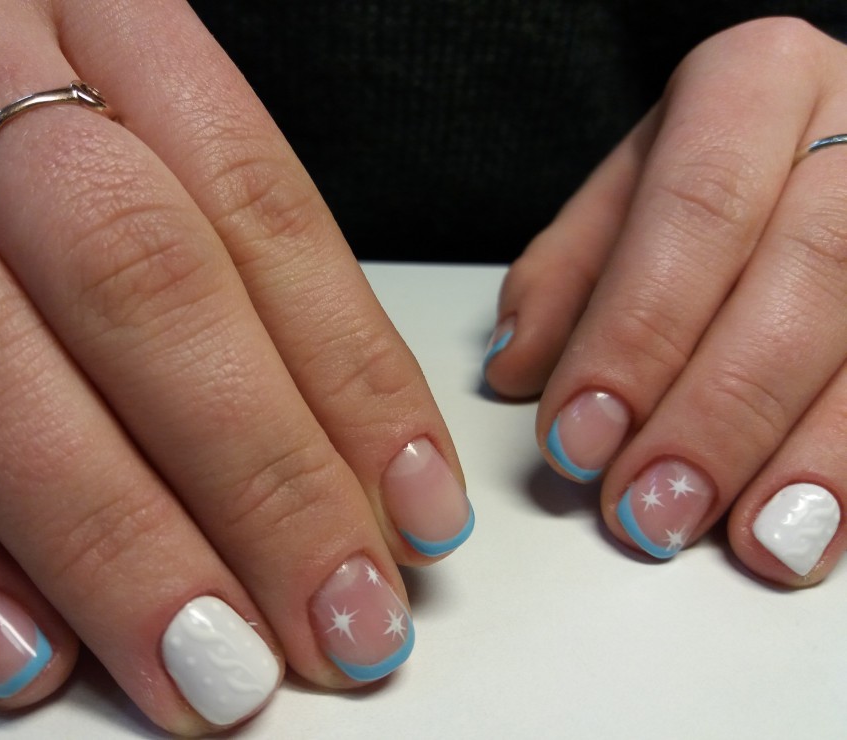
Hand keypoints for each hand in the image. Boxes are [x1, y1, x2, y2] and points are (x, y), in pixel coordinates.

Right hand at [0, 1, 471, 733]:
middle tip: (339, 618)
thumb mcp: (120, 117)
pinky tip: (27, 649)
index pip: (256, 207)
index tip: (415, 514)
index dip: (349, 373)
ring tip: (212, 665)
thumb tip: (339, 447)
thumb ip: (210, 249)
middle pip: (137, 281)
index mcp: (97, 20)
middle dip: (254, 474)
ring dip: (110, 535)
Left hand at [485, 17, 846, 585]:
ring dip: (806, 454)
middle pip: (801, 277)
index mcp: (754, 86)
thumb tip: (517, 370)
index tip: (580, 435)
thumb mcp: (630, 186)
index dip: (636, 335)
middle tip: (648, 505)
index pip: (694, 211)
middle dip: (716, 410)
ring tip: (744, 538)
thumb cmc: (718, 159)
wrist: (825, 139)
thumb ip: (569, 270)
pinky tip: (812, 528)